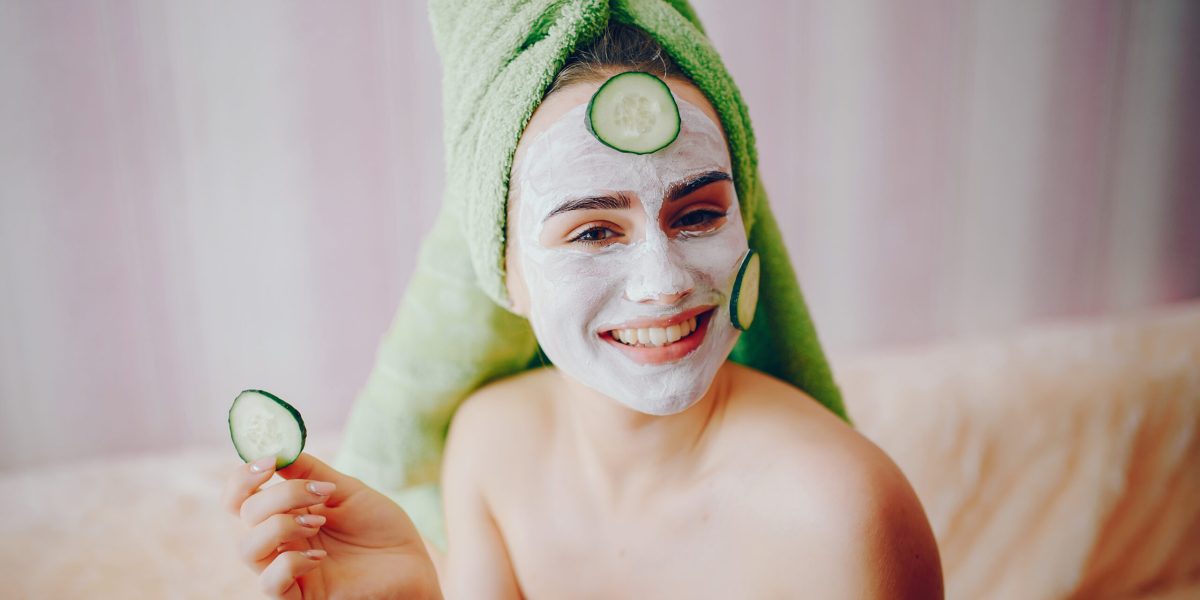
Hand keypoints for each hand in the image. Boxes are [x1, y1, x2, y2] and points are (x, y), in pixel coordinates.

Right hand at [221, 452, 441, 598]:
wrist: (412, 564)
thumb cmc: (381, 529)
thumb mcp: (347, 490)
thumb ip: (310, 472)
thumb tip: (278, 448)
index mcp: (286, 514)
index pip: (240, 498)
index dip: (243, 477)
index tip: (271, 461)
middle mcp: (280, 542)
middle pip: (245, 515)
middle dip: (280, 496)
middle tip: (320, 494)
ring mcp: (287, 570)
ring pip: (248, 548)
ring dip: (281, 526)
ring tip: (319, 523)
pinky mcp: (299, 597)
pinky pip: (270, 583)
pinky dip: (290, 563)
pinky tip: (321, 557)